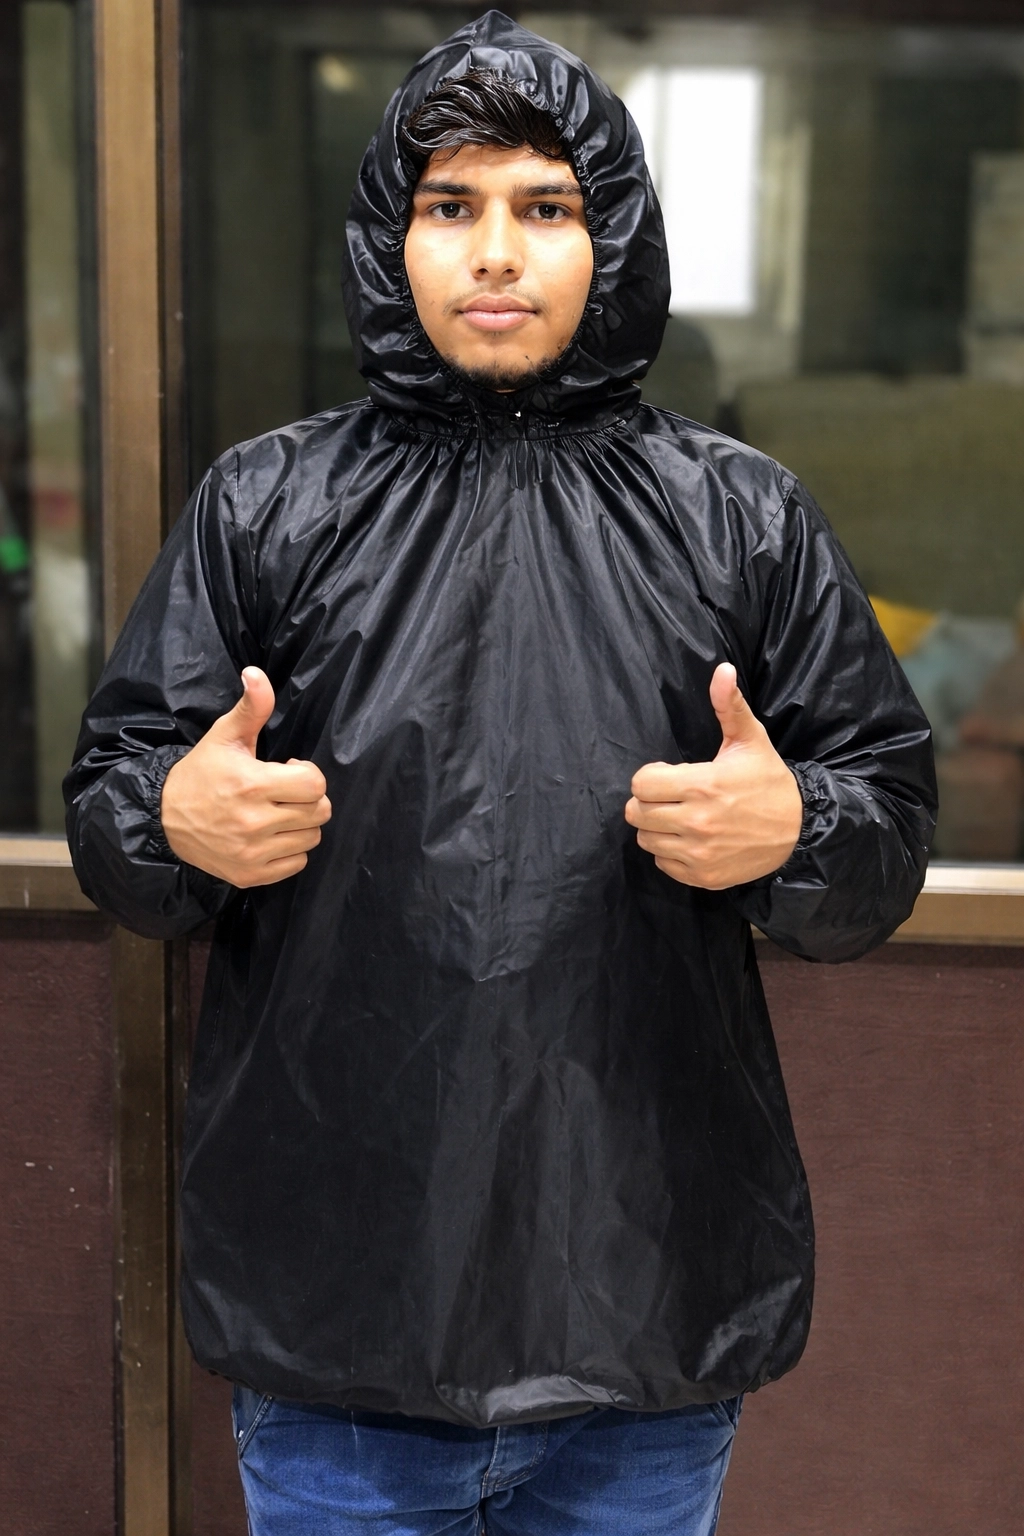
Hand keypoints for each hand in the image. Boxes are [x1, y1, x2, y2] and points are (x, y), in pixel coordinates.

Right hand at [161, 667, 331, 886]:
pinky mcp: (250, 875)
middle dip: (308, 798)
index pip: (316, 785)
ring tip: (277, 813)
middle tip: (284, 792)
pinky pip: (297, 865)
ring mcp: (252, 853)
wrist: (163, 818)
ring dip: (301, 825)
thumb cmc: (201, 773)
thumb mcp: (224, 736)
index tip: (287, 770)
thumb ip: (250, 707)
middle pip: (319, 813)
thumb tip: (257, 674)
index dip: (307, 774)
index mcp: (251, 785)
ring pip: (311, 839)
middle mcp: (253, 823)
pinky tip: (271, 836)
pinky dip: (290, 851)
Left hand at [624, 663, 801, 889]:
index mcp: (703, 785)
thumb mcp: (750, 740)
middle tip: (670, 797)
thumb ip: (729, 705)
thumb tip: (721, 669)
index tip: (669, 774)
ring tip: (679, 817)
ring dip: (656, 828)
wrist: (799, 830)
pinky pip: (663, 864)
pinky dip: (670, 852)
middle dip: (648, 801)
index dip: (650, 776)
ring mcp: (699, 853)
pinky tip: (690, 839)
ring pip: (646, 839)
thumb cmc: (768, 781)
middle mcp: (697, 822)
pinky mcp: (703, 876)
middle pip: (636, 813)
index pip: (640, 784)